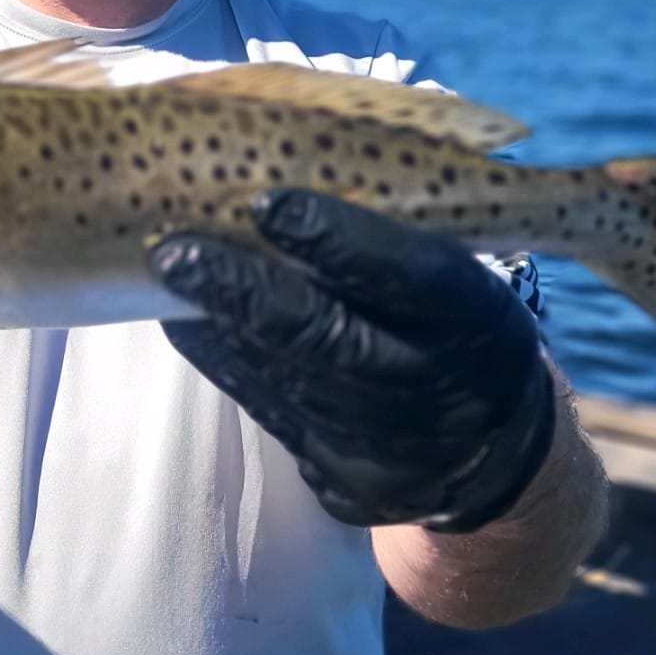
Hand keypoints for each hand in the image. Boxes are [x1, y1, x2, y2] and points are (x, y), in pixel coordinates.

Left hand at [155, 188, 554, 532]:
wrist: (488, 453)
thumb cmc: (452, 326)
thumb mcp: (453, 277)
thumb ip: (388, 238)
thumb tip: (276, 169)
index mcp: (478, 318)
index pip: (408, 274)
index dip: (337, 237)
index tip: (264, 200)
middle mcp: (437, 389)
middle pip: (330, 337)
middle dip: (244, 290)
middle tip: (174, 251)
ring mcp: (391, 449)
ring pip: (287, 377)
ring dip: (218, 321)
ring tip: (167, 269)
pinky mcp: (347, 485)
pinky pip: (270, 413)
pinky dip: (223, 360)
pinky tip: (185, 318)